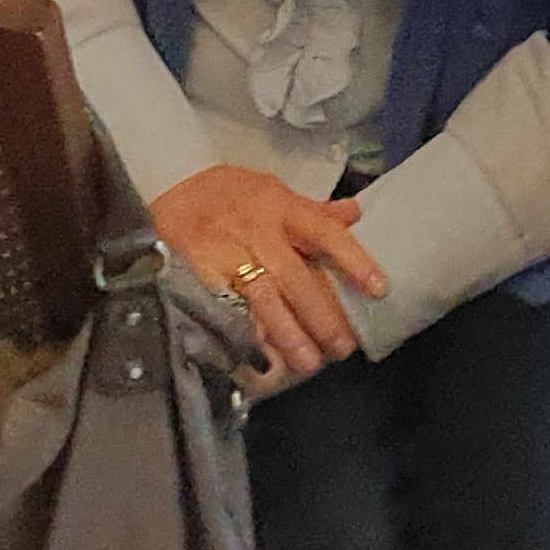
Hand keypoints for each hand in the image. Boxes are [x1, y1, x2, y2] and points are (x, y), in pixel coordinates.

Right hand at [152, 163, 384, 382]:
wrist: (171, 187)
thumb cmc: (229, 193)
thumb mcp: (272, 190)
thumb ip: (312, 210)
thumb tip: (355, 213)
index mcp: (281, 207)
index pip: (325, 232)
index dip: (353, 260)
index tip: (378, 288)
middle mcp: (258, 231)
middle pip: (296, 277)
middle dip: (321, 315)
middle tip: (342, 346)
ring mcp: (228, 254)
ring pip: (263, 298)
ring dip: (288, 333)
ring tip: (308, 362)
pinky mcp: (200, 274)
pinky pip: (227, 310)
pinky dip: (245, 334)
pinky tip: (261, 357)